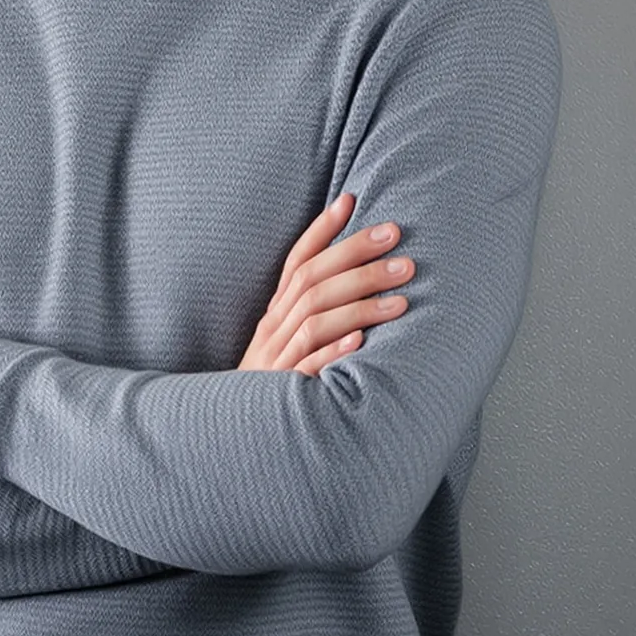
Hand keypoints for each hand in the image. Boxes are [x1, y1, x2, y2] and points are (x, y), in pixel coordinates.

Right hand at [237, 191, 414, 374]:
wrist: (234, 433)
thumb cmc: (272, 384)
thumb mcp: (284, 342)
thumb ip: (311, 311)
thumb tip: (354, 278)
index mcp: (275, 314)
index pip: (297, 262)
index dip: (322, 230)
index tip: (352, 201)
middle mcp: (274, 329)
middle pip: (312, 283)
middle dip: (355, 257)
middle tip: (398, 241)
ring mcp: (278, 359)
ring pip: (315, 321)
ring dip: (358, 303)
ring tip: (401, 295)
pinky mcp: (284, 391)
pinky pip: (309, 368)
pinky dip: (334, 352)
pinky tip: (361, 342)